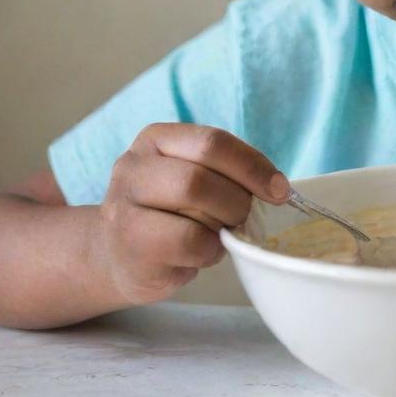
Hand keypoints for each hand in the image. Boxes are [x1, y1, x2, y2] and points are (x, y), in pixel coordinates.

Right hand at [95, 123, 289, 304]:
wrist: (116, 257)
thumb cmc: (169, 214)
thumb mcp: (192, 178)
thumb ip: (225, 172)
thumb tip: (277, 188)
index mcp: (156, 139)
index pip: (214, 142)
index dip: (254, 166)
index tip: (280, 189)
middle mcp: (133, 166)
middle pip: (202, 174)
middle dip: (238, 199)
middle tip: (245, 216)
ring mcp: (123, 206)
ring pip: (195, 205)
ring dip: (223, 223)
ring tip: (218, 232)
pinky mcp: (129, 246)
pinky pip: (189, 242)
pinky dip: (209, 250)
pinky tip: (200, 252)